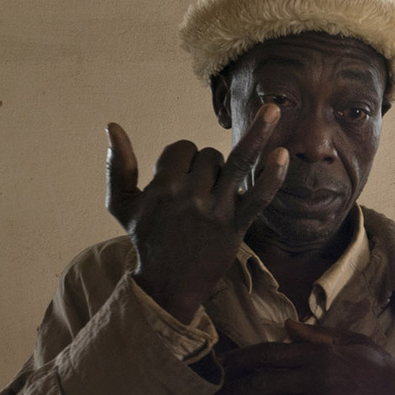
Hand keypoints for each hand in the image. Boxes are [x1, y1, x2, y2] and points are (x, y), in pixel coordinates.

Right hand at [105, 107, 288, 323]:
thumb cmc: (145, 239)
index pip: (183, 149)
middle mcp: (190, 195)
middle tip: (200, 191)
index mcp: (162, 186)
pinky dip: (272, 177)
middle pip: (209, 156)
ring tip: (274, 110)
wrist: (168, 284)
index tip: (180, 178)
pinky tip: (283, 155)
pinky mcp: (236, 227)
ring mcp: (215, 210)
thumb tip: (112, 125)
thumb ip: (117, 165)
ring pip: (235, 163)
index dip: (184, 158)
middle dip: (208, 164)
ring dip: (257, 134)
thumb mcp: (121, 204)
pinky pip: (258, 197)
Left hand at [210, 320, 394, 394]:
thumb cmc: (382, 370)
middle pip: (263, 384)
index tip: (220, 365)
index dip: (241, 360)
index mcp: (320, 354)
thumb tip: (287, 325)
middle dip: (230, 391)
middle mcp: (316, 379)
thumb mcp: (355, 342)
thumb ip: (319, 335)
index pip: (270, 354)